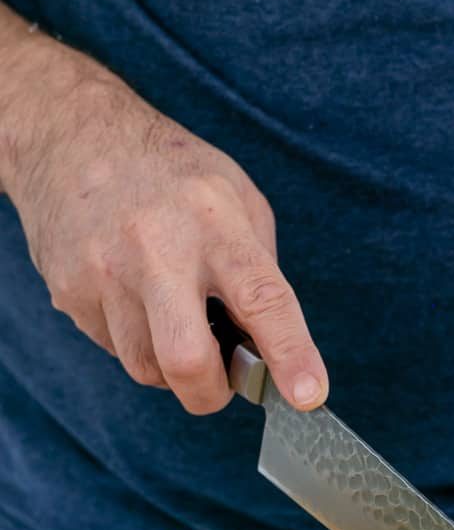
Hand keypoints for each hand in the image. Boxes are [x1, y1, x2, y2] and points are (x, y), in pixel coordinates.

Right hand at [3, 45, 326, 413]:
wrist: (70, 134)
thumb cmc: (171, 175)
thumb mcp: (236, 199)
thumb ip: (258, 270)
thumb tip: (271, 347)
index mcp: (215, 222)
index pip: (262, 299)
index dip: (290, 354)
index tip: (308, 395)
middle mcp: (157, 247)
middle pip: (186, 359)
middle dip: (210, 393)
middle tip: (220, 384)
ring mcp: (105, 272)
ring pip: (146, 368)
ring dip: (171, 367)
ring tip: (175, 320)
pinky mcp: (70, 291)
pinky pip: (115, 350)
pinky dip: (137, 342)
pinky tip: (135, 299)